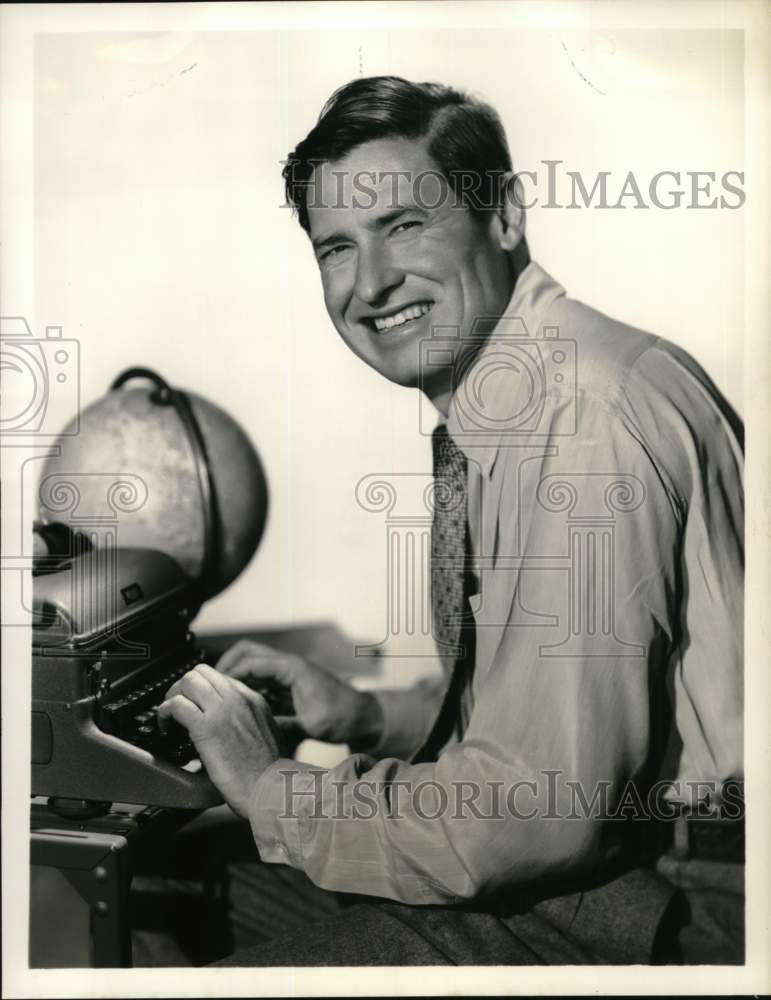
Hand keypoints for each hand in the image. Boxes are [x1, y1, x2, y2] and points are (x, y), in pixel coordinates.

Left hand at [158, 663, 281, 816]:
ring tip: (170, 716)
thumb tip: (236, 728)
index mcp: (254, 700)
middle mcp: (238, 699)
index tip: (196, 705)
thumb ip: (252, 723)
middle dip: (185, 686)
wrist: (271, 789)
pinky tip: (166, 727)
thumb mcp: (270, 736)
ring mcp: (222, 710)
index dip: (203, 690)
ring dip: (173, 696)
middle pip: (202, 672)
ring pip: (188, 681)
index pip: (220, 678)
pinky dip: (165, 713)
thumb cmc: (270, 774)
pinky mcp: (206, 728)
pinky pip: (177, 705)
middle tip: (178, 707)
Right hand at [215, 639, 383, 748]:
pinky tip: (238, 706)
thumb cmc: (342, 717)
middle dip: (225, 666)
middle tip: (209, 688)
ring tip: (217, 698)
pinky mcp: (288, 684)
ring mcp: (287, 673)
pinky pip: (261, 679)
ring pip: (252, 665)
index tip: (210, 689)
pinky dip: (247, 687)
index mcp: (292, 667)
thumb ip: (280, 725)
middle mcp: (288, 665)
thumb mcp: (309, 725)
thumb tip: (250, 730)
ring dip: (235, 677)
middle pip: (247, 652)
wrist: (363, 717)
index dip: (227, 673)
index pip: (250, 661)